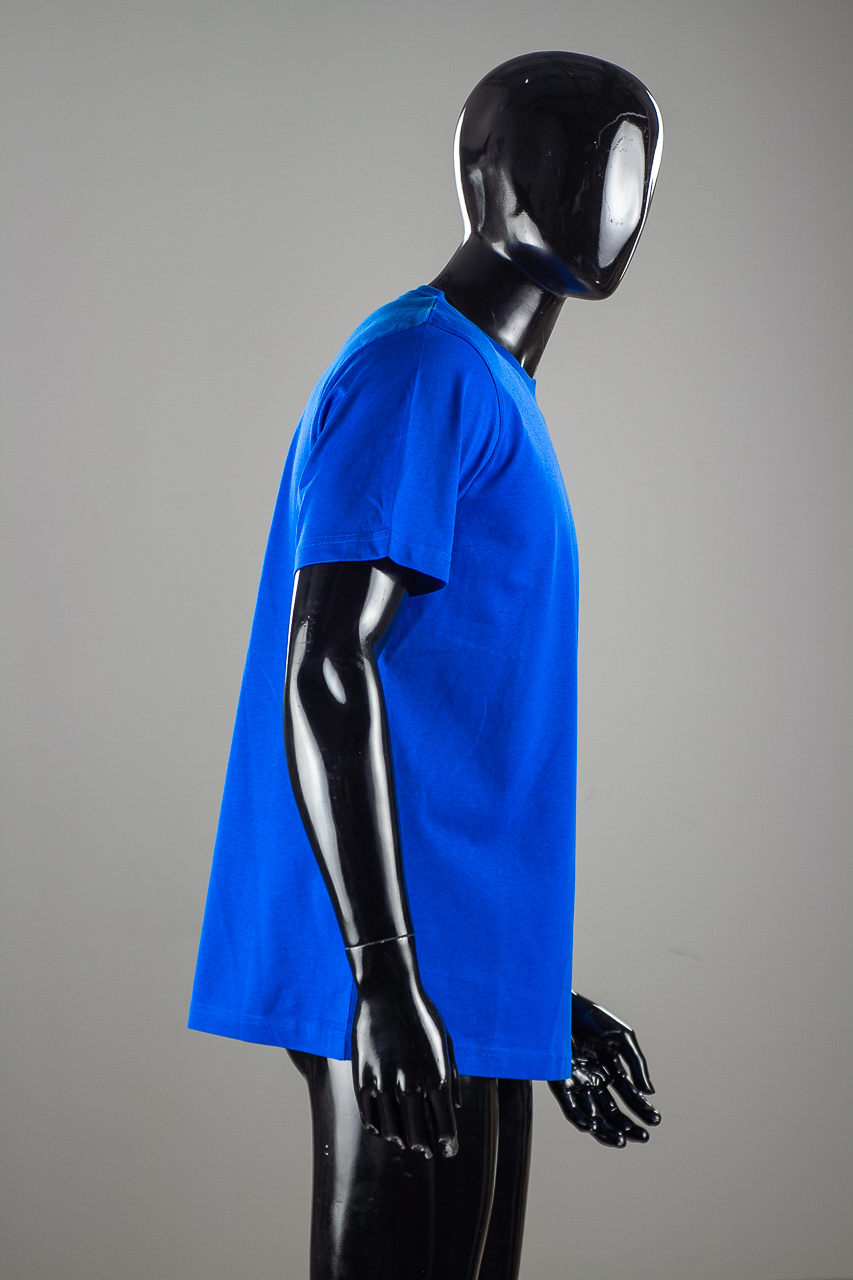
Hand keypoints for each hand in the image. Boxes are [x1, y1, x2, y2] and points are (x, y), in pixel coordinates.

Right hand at [348, 936, 460, 1158]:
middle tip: (428, 1151)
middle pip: (419, 1136)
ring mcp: (385, 1084)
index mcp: (438, 1078)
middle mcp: (412, 1086)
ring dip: (401, 1140)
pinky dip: (378, 1128)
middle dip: (425, 1147)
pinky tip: (383, 1128)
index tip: (448, 1150)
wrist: (389, 989)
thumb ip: (452, 1076)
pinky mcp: (363, 1078)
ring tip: (406, 1142)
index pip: (446, 1129)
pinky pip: (369, 1117)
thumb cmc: (422, 1014)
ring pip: (392, 1131)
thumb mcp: (446, 1043)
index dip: (448, 1145)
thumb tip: (455, 1106)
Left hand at [548, 991, 660, 1147]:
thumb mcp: (623, 1039)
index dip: (643, 1109)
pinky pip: (571, 1107)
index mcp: (611, 1070)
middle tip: (643, 1137)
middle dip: (628, 1126)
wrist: (566, 1006)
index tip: (656, 1119)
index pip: (629, 1096)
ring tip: (620, 1140)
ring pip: (594, 1116)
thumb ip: (636, 1065)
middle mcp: (595, 1080)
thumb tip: (649, 1092)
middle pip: (612, 1112)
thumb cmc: (594, 1018)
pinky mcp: (561, 1082)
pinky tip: (593, 1127)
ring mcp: (578, 1083)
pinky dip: (580, 1119)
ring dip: (606, 1130)